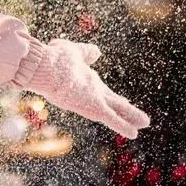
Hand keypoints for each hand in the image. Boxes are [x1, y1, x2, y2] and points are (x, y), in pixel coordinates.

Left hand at [15, 39, 149, 138]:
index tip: (124, 101)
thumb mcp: (73, 51)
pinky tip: (134, 134)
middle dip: (127, 111)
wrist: (43, 67)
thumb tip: (97, 51)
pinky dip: (123, 125)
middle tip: (140, 120)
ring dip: (129, 119)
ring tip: (142, 126)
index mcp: (87, 81)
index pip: (103, 92)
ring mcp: (92, 101)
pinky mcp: (93, 106)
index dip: (114, 97)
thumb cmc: (54, 58)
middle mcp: (91, 93)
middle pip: (113, 104)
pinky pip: (111, 118)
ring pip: (115, 112)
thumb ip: (85, 52)